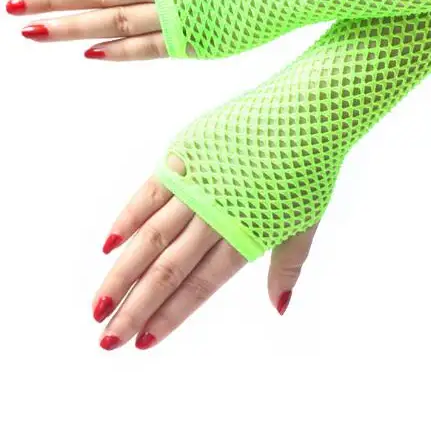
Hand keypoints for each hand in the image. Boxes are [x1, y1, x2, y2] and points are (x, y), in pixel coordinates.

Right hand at [93, 156, 316, 350]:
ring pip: (151, 235)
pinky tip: (108, 245)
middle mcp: (217, 212)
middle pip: (168, 267)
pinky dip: (128, 217)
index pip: (201, 284)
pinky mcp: (188, 152)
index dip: (171, 314)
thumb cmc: (311, 168)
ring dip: (122, 272)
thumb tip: (279, 310)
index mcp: (246, 233)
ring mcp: (199, 181)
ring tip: (98, 305)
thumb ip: (287, 265)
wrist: (308, 109)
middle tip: (106, 338)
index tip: (142, 342)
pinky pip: (150, 190)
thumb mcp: (307, 220)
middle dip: (136, 306)